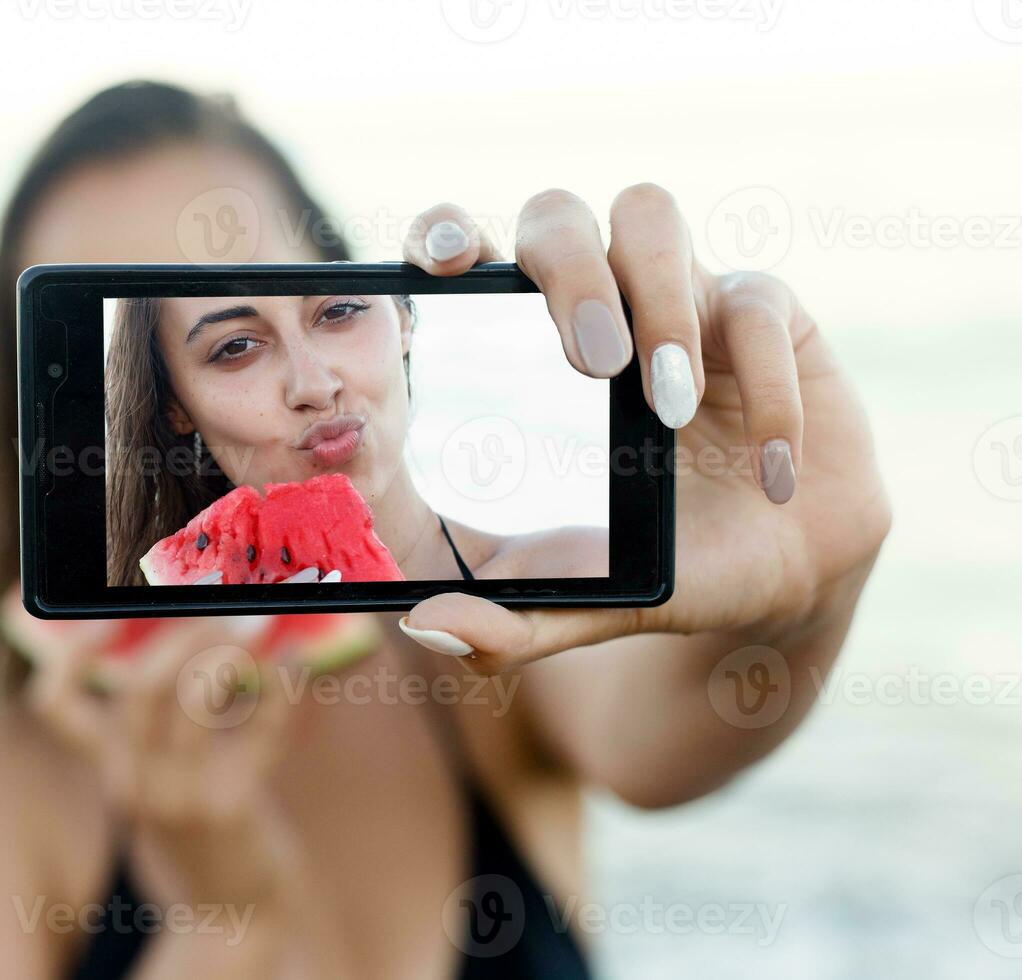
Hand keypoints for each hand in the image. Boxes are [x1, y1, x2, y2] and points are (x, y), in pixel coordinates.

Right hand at [0, 594, 300, 906]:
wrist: (232, 911)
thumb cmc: (197, 823)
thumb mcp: (159, 775)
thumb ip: (160, 718)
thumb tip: (186, 627)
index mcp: (109, 765)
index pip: (57, 705)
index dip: (68, 656)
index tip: (104, 615)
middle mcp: (133, 781)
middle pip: (139, 690)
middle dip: (179, 639)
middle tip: (215, 614)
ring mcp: (181, 798)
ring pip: (194, 703)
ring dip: (227, 654)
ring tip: (254, 629)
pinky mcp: (232, 809)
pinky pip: (259, 734)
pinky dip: (282, 689)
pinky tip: (296, 658)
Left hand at [397, 188, 891, 671]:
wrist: (784, 577)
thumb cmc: (666, 564)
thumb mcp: (581, 600)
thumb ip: (507, 621)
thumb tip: (422, 627)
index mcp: (541, 348)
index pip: (482, 253)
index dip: (451, 231)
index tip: (445, 261)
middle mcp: (607, 301)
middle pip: (560, 212)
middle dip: (569, 270)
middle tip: (590, 363)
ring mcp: (686, 296)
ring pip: (650, 216)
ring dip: (660, 304)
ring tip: (673, 408)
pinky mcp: (773, 317)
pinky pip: (759, 304)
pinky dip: (765, 389)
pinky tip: (768, 473)